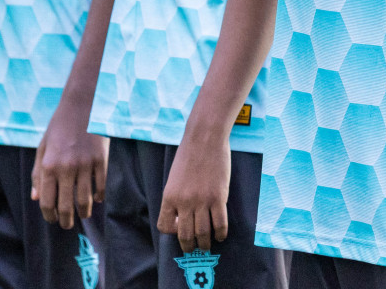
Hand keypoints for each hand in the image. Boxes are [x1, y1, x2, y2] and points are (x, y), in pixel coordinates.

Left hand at [31, 99, 106, 228]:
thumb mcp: (43, 148)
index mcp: (49, 165)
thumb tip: (36, 198)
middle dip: (66, 220)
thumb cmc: (59, 127)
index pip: (47, 201)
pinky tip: (96, 199)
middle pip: (66, 205)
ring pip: (85, 199)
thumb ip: (38, 174)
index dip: (49, 215)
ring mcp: (85, 164)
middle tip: (67, 225)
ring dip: (83, 212)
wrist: (82, 105)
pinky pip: (101, 185)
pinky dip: (99, 196)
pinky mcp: (101, 160)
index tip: (52, 219)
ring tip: (83, 215)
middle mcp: (66, 167)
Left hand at [158, 133, 231, 252]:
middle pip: (185, 235)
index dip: (172, 232)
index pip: (165, 226)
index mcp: (169, 196)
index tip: (180, 229)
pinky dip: (220, 233)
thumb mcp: (174, 177)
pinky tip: (220, 235)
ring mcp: (202, 201)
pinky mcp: (218, 198)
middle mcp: (184, 202)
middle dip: (189, 246)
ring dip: (205, 243)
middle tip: (194, 248)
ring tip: (208, 244)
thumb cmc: (189, 154)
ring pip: (203, 233)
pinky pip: (220, 223)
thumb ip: (176, 197)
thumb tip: (182, 216)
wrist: (205, 138)